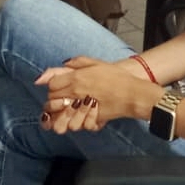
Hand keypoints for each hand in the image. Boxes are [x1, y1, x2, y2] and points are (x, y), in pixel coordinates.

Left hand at [35, 56, 158, 133]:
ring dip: (62, 111)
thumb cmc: (117, 77)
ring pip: (61, 112)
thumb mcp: (97, 63)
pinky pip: (74, 122)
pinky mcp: (90, 118)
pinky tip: (79, 116)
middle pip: (53, 98)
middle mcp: (76, 91)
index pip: (51, 84)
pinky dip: (74, 120)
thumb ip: (78, 62)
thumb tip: (64, 63)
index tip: (59, 86)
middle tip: (63, 98)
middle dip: (55, 99)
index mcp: (76, 77)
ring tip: (69, 109)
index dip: (53, 85)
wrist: (132, 94)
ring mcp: (82, 106)